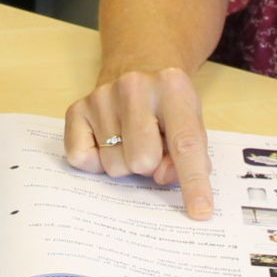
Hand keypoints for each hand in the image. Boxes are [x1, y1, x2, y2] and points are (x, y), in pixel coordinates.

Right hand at [62, 67, 213, 218]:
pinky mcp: (76, 108)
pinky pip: (82, 159)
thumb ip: (191, 155)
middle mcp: (135, 86)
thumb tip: (162, 176)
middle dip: (149, 166)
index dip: (193, 182)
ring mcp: (101, 96)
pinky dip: (96, 161)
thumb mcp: (192, 122)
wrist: (137, 65)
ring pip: (114, 165)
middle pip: (143, 161)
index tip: (200, 212)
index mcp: (174, 87)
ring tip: (130, 139)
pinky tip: (107, 139)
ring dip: (125, 163)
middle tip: (152, 147)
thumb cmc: (168, 105)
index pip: (185, 144)